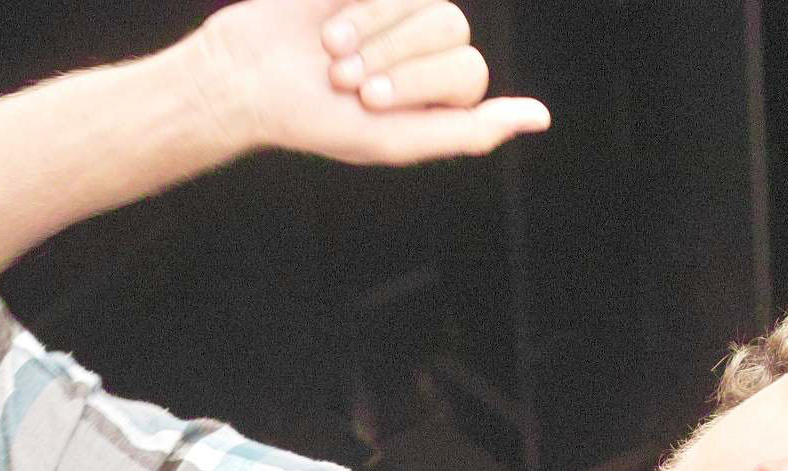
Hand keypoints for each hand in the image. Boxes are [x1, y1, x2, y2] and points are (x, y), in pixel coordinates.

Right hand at [181, 0, 549, 165]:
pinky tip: (331, 16)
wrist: (247, 74)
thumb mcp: (394, 140)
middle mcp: (428, 45)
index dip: (417, 79)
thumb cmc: (314, 118)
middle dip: (392, 53)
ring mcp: (402, 8)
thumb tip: (541, 118)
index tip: (366, 100)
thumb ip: (470, 132)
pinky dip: (361, 2)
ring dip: (371, 24)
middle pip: (450, 26)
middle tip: (344, 77)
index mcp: (440, 92)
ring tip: (331, 49)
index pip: (468, 69)